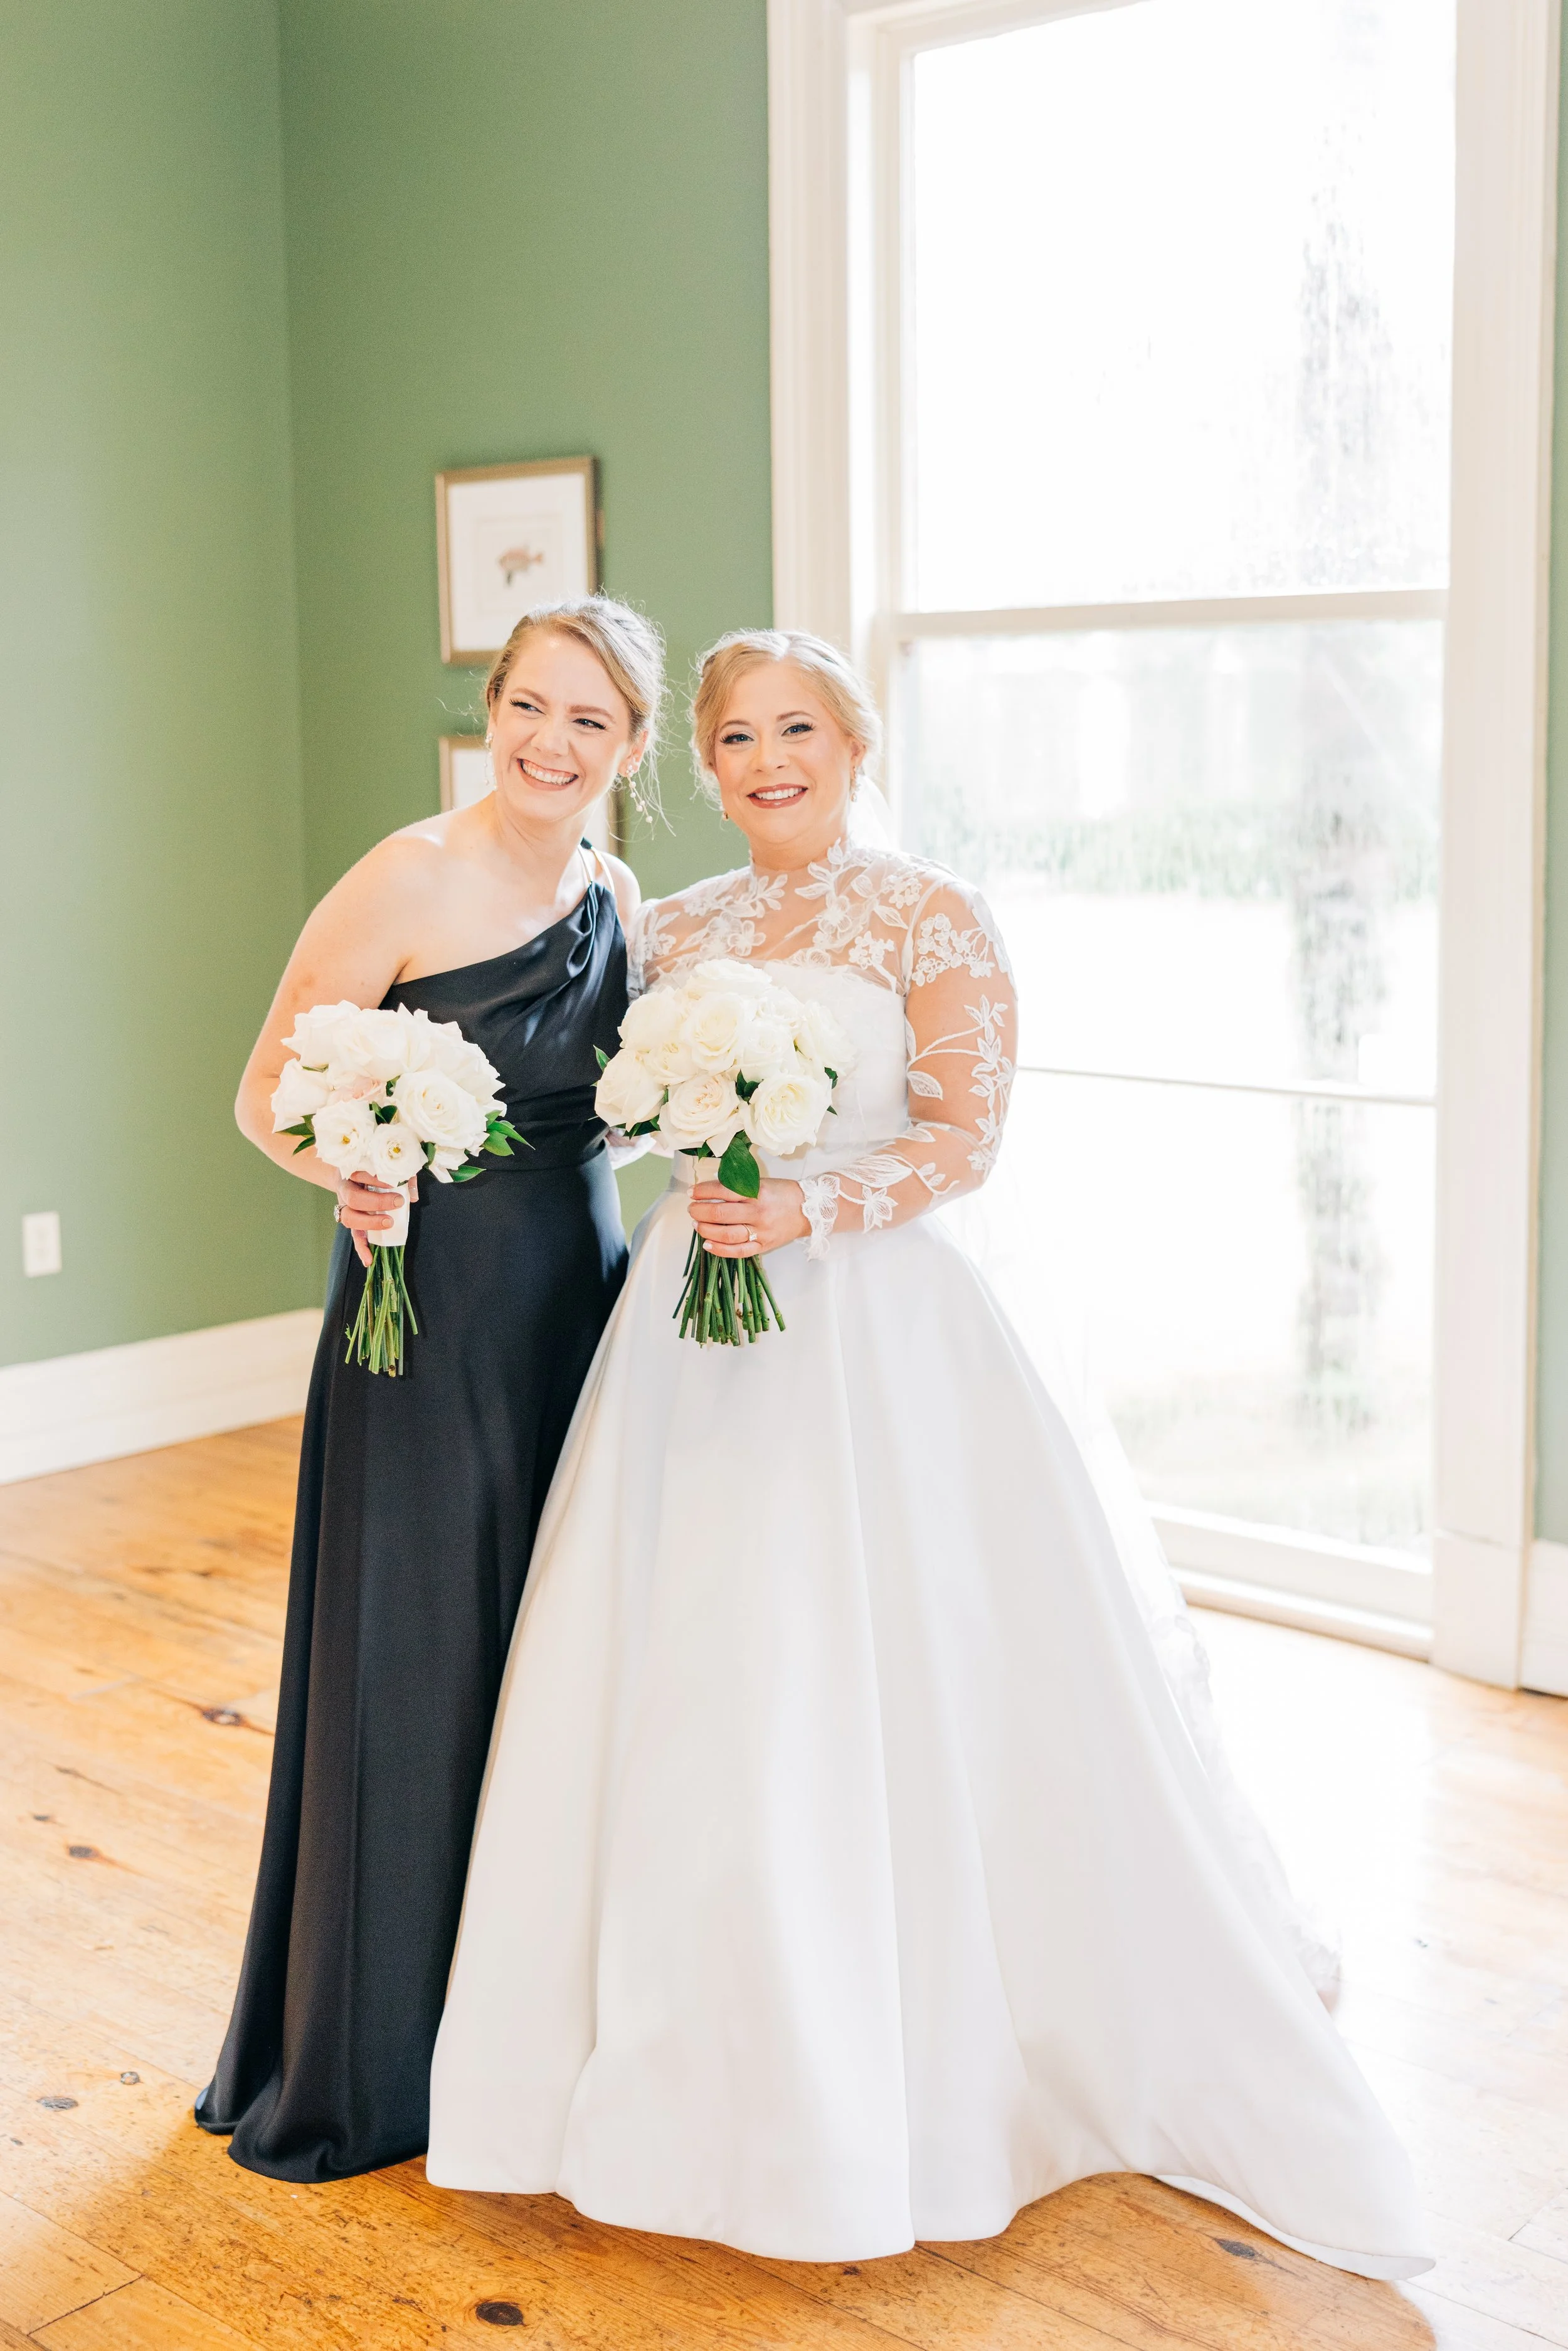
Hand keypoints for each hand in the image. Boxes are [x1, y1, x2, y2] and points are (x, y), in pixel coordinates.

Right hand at [336, 1172, 413, 1269]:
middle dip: (377, 1202)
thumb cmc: (370, 1171)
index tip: (393, 1183)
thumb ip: (402, 1176)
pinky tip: (369, 1260)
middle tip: (397, 1202)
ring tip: (389, 1222)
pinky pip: (354, 1236)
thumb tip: (412, 1196)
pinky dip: (361, 1249)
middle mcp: (345, 1190)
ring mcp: (345, 1207)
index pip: (360, 1174)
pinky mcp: (351, 1222)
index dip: (376, 1179)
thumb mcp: (386, 1167)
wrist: (345, 1175)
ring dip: (370, 1223)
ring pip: (350, 1218)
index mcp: (352, 1173)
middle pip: (354, 1198)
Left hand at [688, 1175, 807, 1257]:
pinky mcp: (764, 1246)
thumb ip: (738, 1187)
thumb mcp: (761, 1183)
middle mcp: (758, 1212)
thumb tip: (709, 1190)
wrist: (809, 1210)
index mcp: (757, 1192)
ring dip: (706, 1230)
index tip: (692, 1192)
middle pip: (721, 1214)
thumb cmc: (782, 1194)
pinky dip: (720, 1249)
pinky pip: (739, 1251)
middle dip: (700, 1211)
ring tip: (697, 1224)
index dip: (703, 1191)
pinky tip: (707, 1244)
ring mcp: (761, 1231)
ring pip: (727, 1234)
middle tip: (692, 1209)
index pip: (723, 1191)